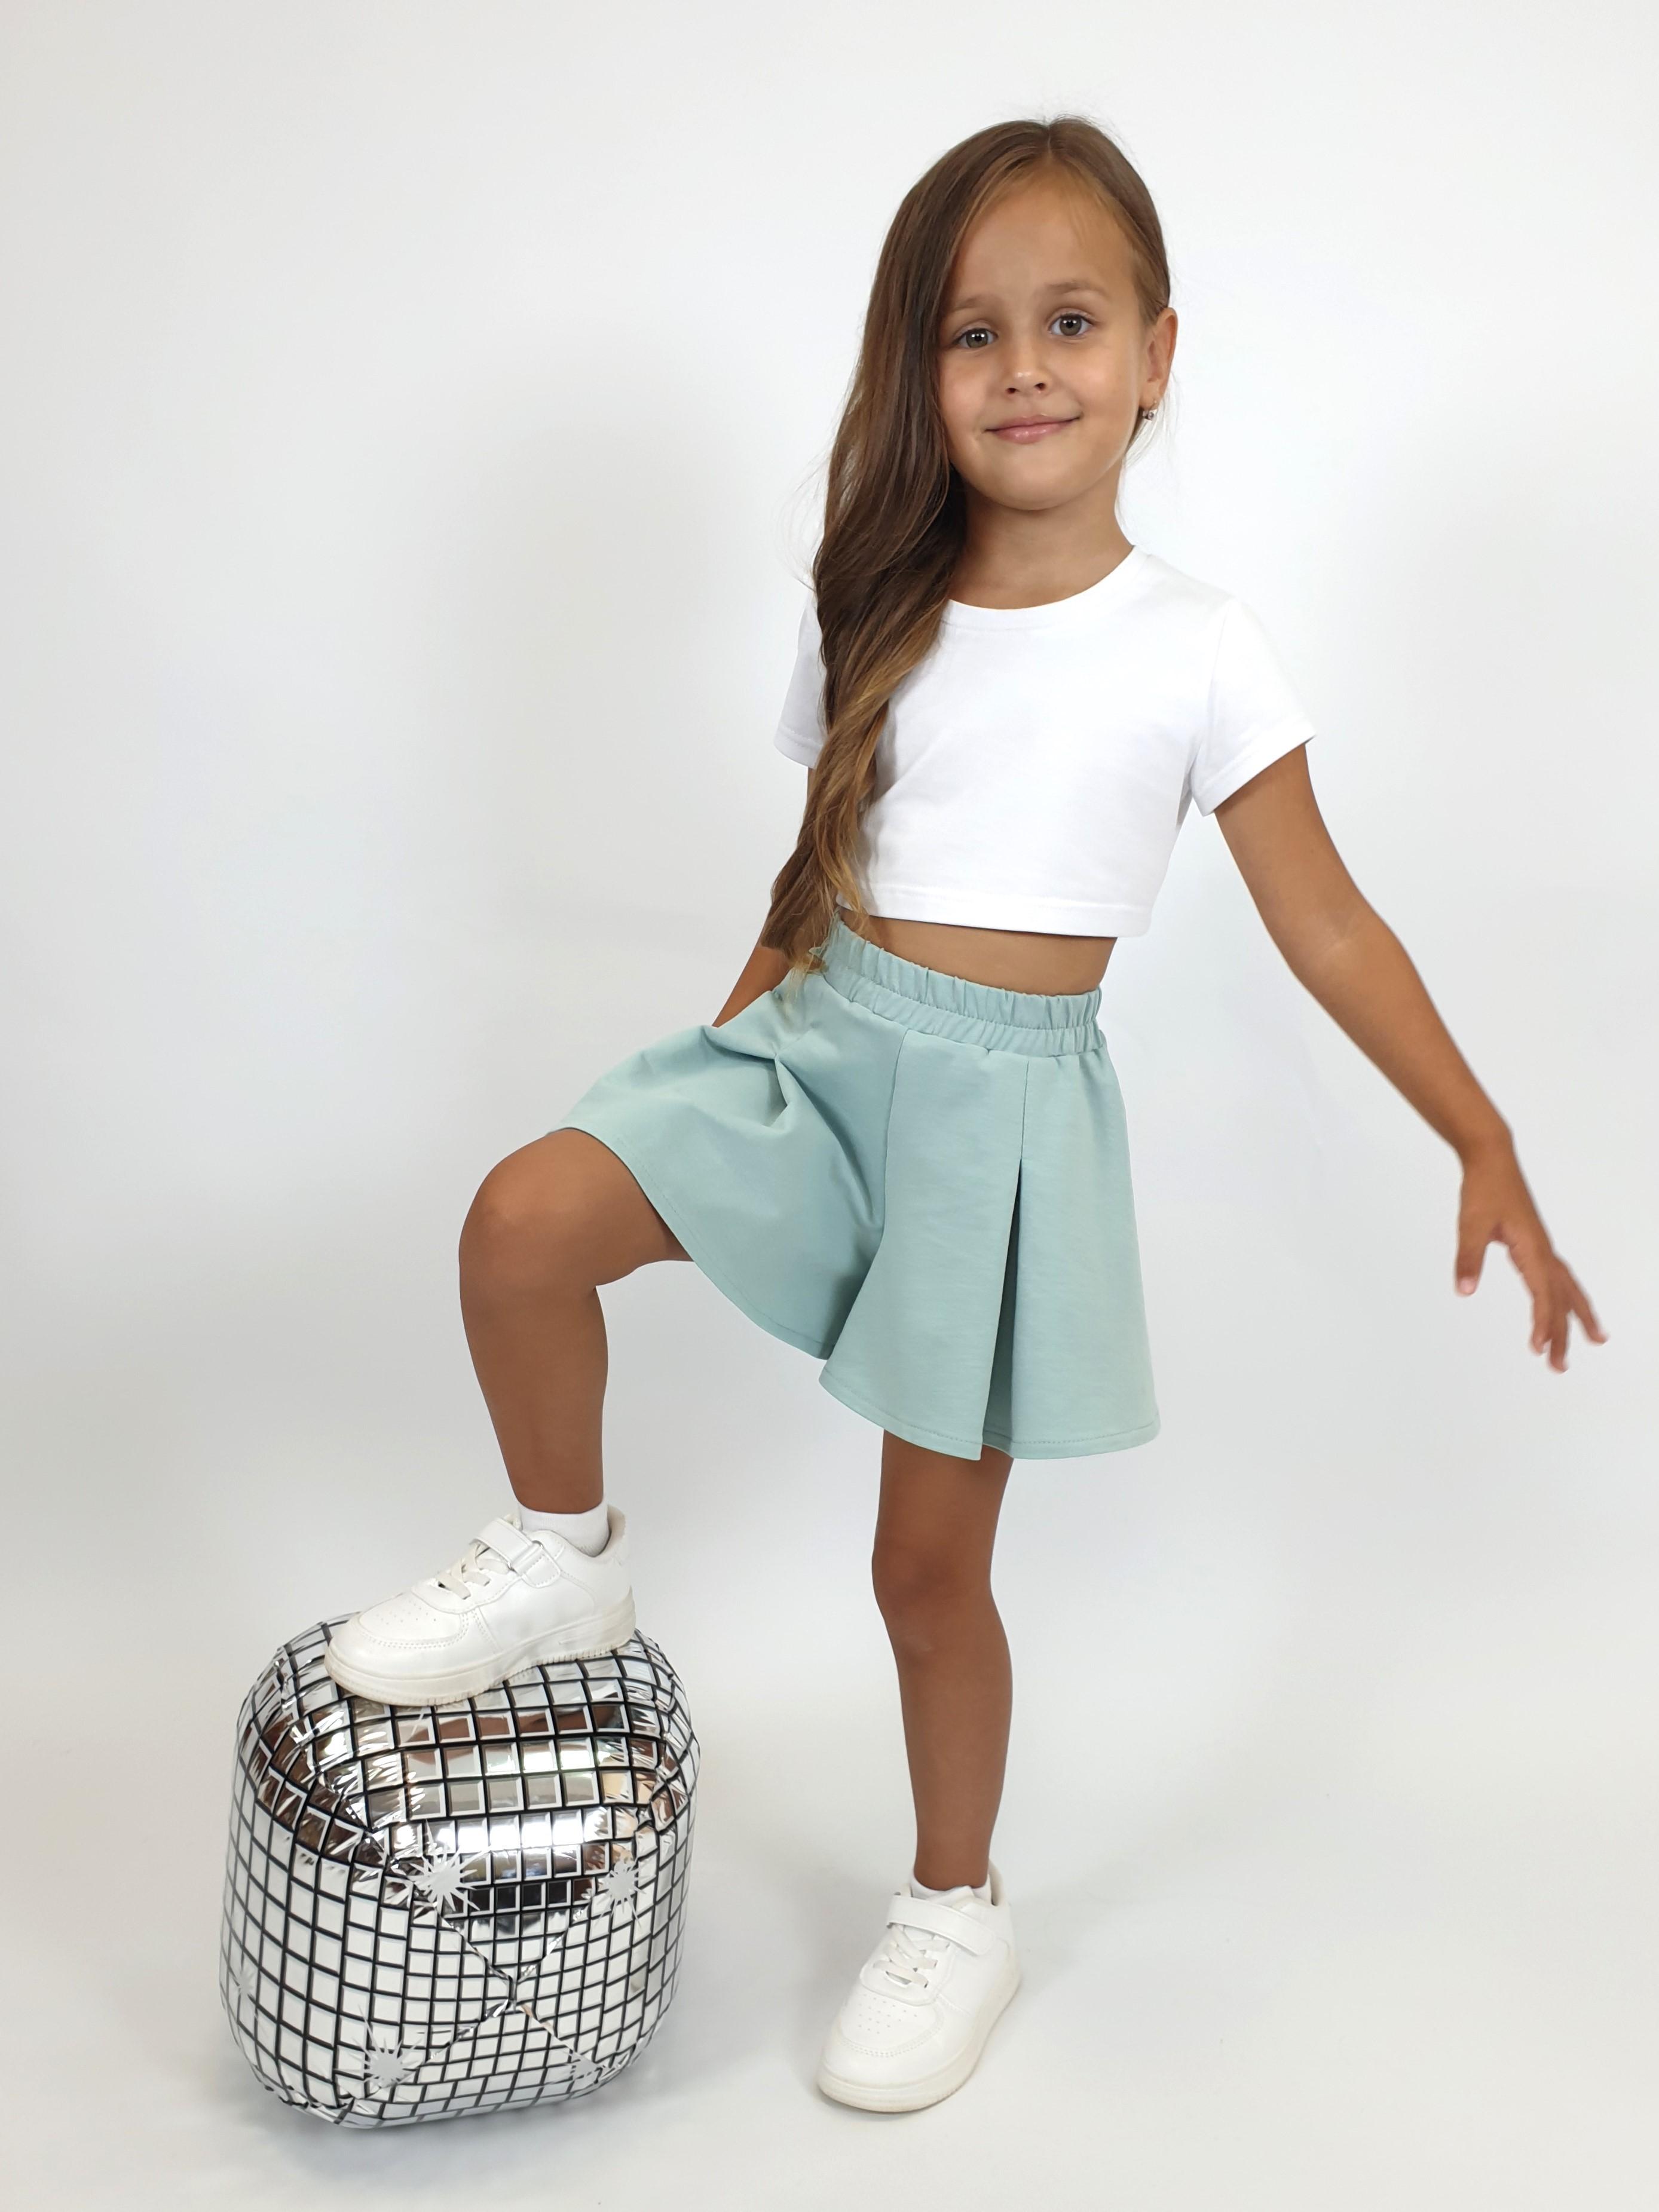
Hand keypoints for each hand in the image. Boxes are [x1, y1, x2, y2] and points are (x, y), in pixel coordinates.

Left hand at [1454, 1139, 1606, 1370]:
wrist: (1492, 1158)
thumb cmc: (1483, 1189)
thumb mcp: (1470, 1224)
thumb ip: (1467, 1258)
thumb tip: (1463, 1290)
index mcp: (1531, 1248)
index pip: (1542, 1294)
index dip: (1543, 1324)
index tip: (1539, 1350)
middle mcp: (1543, 1250)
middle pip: (1561, 1298)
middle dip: (1563, 1333)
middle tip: (1560, 1367)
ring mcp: (1542, 1246)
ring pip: (1566, 1287)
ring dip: (1577, 1315)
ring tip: (1596, 1340)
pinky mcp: (1535, 1242)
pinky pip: (1558, 1276)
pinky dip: (1565, 1295)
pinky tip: (1562, 1304)